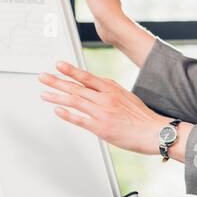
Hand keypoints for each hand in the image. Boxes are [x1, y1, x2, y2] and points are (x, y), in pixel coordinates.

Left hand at [38, 61, 182, 155]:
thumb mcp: (127, 96)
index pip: (86, 77)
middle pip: (76, 87)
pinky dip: (67, 114)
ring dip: (57, 97)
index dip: (71, 70)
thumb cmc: (142, 116)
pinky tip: (57, 110)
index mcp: (111, 88)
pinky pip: (80, 119)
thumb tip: (97, 87)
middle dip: (57, 81)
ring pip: (74, 101)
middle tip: (42, 77)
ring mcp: (102, 112)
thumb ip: (110, 91)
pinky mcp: (101, 127)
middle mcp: (105, 98)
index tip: (58, 65)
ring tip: (44, 94)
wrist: (154, 131)